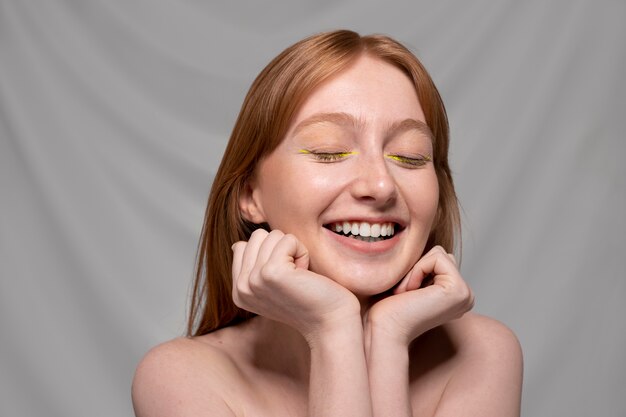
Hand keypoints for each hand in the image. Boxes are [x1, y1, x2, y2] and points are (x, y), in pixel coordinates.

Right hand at [231, 229, 359, 342]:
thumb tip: (237, 245)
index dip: (270, 254)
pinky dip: (302, 251)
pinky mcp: (271, 272)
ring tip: (300, 276)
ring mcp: (254, 280)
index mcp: (238, 291)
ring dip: (293, 250)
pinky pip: (288, 239)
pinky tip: (305, 274)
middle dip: (281, 249)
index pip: (243, 246)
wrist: (330, 322)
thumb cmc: (308, 299)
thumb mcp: (272, 286)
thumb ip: (253, 267)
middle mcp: (241, 288)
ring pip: (273, 235)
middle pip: (257, 237)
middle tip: (294, 276)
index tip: (283, 278)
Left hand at [365, 246, 474, 345]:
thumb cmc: (387, 309)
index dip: (415, 268)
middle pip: (439, 253)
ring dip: (414, 270)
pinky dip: (417, 270)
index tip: (404, 293)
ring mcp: (465, 295)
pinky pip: (436, 257)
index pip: (436, 258)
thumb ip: (422, 266)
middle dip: (416, 267)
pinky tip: (410, 292)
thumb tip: (424, 243)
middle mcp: (465, 296)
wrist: (383, 329)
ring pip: (438, 253)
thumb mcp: (409, 282)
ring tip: (406, 293)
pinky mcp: (459, 290)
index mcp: (455, 296)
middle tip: (404, 293)